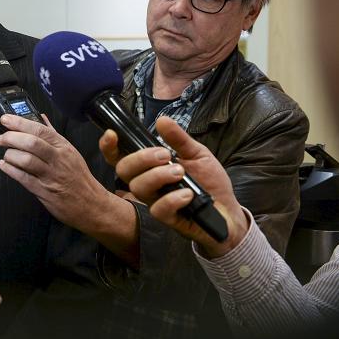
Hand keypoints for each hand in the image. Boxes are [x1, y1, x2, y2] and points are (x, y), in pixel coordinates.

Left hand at [0, 114, 138, 264]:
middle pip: (31, 143)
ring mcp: (51, 176)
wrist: (91, 204)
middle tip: (1, 138)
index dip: (19, 122)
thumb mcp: (70, 152)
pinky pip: (23, 178)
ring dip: (10, 155)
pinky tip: (5, 165)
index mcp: (63, 147)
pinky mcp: (44, 191)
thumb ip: (53, 134)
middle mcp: (58, 159)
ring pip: (26, 160)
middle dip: (11, 138)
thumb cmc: (78, 177)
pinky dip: (10, 170)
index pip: (40, 129)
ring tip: (6, 154)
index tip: (5, 119)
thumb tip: (40, 118)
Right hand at [105, 116, 248, 257]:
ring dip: (158, 176)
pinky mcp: (167, 218)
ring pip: (138, 187)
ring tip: (180, 173)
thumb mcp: (197, 154)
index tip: (112, 134)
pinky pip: (158, 209)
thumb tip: (162, 120)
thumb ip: (179, 139)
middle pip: (123, 170)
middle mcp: (147, 183)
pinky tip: (188, 195)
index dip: (109, 147)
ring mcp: (155, 201)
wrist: (228, 210)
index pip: (120, 157)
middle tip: (165, 155)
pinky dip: (173, 198)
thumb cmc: (209, 181)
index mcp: (150, 166)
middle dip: (141, 158)